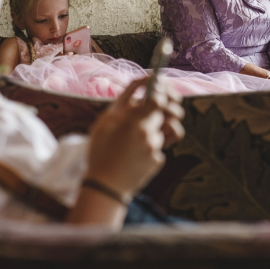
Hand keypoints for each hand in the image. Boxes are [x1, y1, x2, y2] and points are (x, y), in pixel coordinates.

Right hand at [85, 77, 182, 196]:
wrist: (104, 185)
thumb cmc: (101, 150)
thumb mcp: (105, 122)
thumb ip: (124, 103)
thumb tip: (143, 86)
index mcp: (129, 117)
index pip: (156, 96)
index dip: (161, 87)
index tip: (160, 83)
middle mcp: (143, 129)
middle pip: (167, 109)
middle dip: (168, 105)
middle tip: (165, 105)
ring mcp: (152, 145)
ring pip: (165, 128)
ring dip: (158, 129)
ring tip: (143, 136)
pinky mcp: (157, 159)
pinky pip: (161, 146)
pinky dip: (151, 147)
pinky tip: (136, 156)